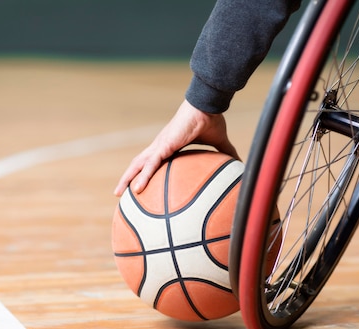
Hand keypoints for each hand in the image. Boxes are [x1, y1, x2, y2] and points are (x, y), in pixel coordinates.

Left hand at [113, 100, 239, 195]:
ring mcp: (159, 145)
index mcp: (169, 145)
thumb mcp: (219, 142)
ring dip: (128, 178)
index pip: (151, 161)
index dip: (143, 171)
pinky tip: (136, 189)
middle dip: (128, 177)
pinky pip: (150, 164)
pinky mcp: (163, 145)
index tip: (138, 184)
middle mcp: (160, 146)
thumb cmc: (211, 119)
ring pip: (138, 165)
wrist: (208, 105)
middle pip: (139, 164)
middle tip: (119, 192)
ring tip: (118, 193)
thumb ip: (226, 153)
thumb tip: (239, 165)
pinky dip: (142, 176)